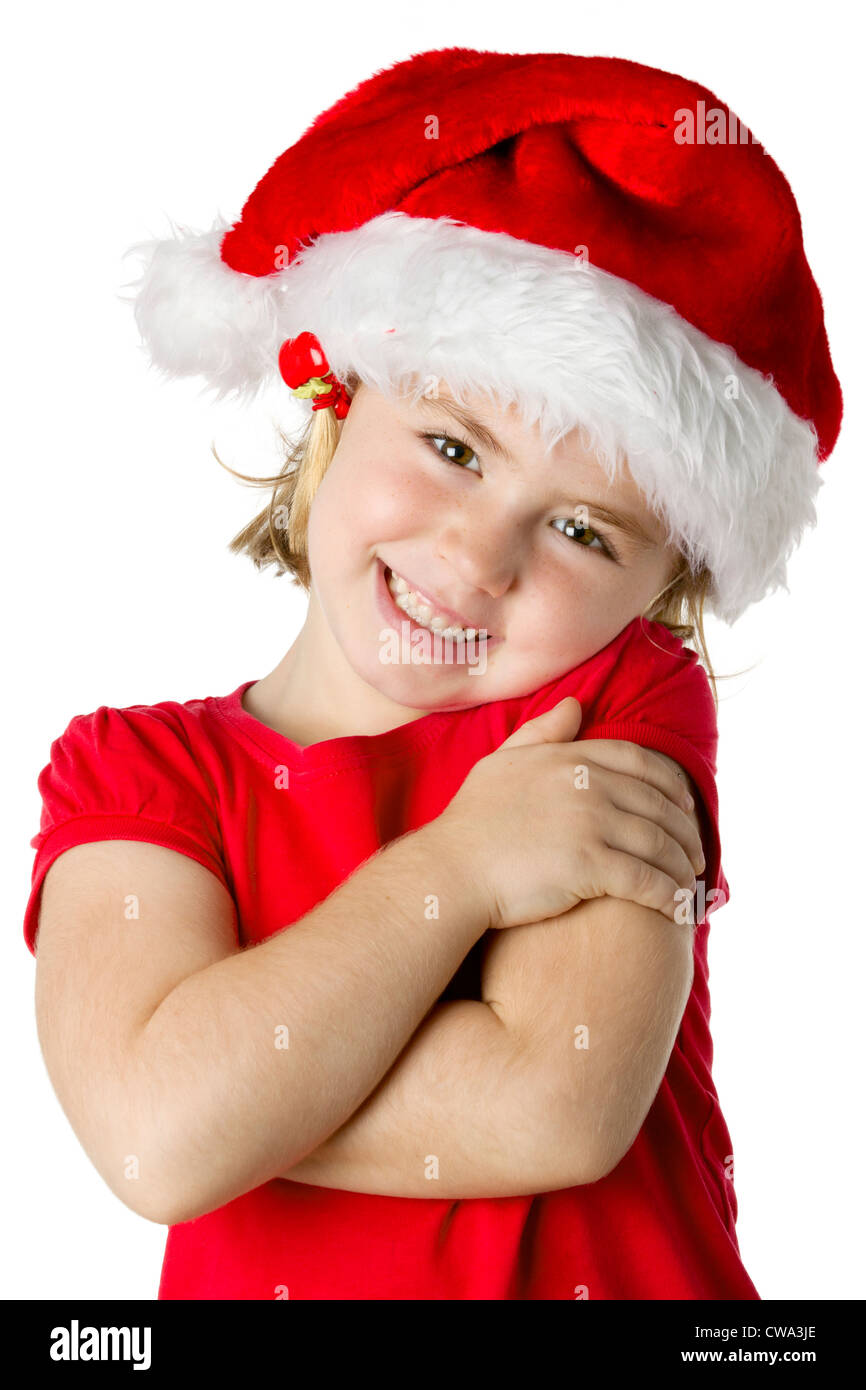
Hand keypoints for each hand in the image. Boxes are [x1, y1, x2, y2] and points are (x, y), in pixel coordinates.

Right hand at [432, 697, 704, 929]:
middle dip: (687, 832)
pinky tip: (678, 909)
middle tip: (698, 854)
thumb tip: (576, 704)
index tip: (687, 806)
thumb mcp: (503, 762)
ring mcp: (589, 825)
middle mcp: (587, 786)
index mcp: (571, 757)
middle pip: (659, 805)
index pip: (643, 763)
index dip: (673, 785)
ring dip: (684, 866)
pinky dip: (671, 895)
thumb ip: (542, 732)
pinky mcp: (589, 867)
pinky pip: (646, 881)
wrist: (451, 870)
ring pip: (660, 844)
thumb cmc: (472, 820)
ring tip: (691, 883)